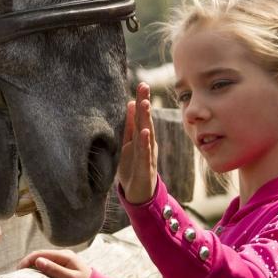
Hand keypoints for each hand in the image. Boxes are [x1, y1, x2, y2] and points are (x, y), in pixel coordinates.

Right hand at [19, 249, 91, 277]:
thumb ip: (55, 270)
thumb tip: (37, 261)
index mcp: (64, 256)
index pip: (41, 253)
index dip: (28, 260)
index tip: (18, 270)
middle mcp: (63, 255)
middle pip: (40, 256)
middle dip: (28, 263)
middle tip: (18, 274)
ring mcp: (63, 261)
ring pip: (43, 260)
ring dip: (33, 266)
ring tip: (23, 276)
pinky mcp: (63, 267)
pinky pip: (48, 266)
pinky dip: (39, 270)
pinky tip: (34, 277)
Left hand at [117, 82, 158, 203]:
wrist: (139, 194)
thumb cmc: (133, 166)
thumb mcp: (129, 143)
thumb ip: (130, 125)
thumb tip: (131, 102)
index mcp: (142, 137)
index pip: (141, 116)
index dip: (142, 100)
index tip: (142, 84)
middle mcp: (147, 143)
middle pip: (146, 121)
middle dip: (145, 103)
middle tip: (144, 86)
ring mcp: (148, 155)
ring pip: (147, 134)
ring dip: (146, 119)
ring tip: (144, 103)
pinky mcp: (146, 168)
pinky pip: (145, 154)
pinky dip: (145, 143)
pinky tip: (144, 132)